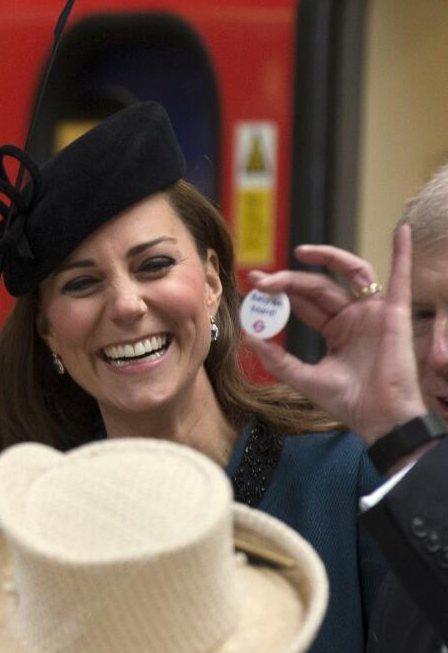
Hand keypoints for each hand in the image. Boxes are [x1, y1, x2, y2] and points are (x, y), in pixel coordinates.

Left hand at [242, 225, 425, 444]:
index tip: (254, 287)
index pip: (303, 303)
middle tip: (260, 279)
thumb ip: (277, 359)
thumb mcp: (304, 379)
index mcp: (335, 331)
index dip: (279, 293)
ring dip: (327, 257)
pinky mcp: (394, 313)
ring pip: (349, 272)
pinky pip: (400, 277)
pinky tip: (400, 232)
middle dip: (288, 280)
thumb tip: (251, 335)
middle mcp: (353, 317)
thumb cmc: (349, 403)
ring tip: (301, 252)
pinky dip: (402, 253)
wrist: (379, 419)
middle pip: (318, 286)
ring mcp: (373, 312)